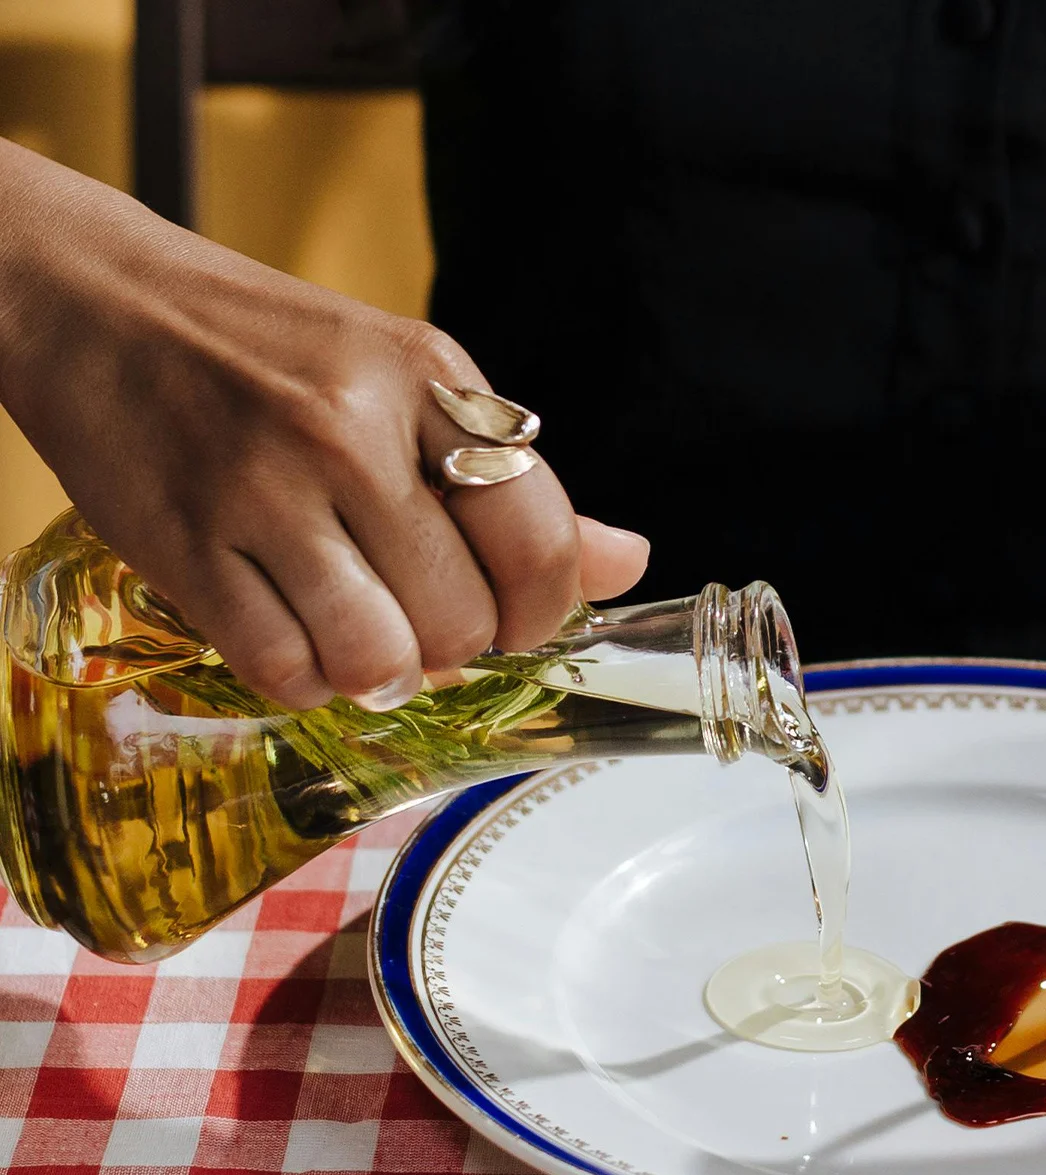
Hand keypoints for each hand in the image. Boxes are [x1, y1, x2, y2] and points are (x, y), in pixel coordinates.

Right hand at [0, 141, 647, 709]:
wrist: (97, 304)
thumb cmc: (272, 354)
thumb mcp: (408, 383)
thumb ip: (515, 484)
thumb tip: (629, 564)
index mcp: (427, 380)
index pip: (540, 542)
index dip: (544, 613)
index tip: (517, 620)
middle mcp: (350, 429)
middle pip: (463, 620)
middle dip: (458, 647)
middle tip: (422, 620)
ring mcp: (263, 489)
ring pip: (379, 660)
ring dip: (384, 674)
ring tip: (364, 636)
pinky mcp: (186, 546)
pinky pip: (287, 672)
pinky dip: (307, 681)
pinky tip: (300, 636)